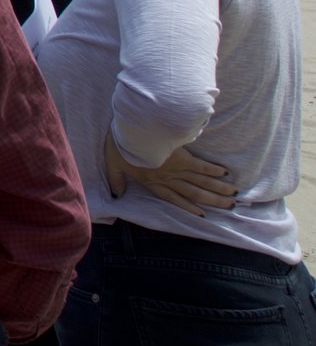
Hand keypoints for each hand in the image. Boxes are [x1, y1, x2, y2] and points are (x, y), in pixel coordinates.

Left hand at [106, 133, 234, 210]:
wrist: (131, 130)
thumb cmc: (120, 145)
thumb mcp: (112, 164)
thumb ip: (116, 180)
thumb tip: (117, 195)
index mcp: (152, 181)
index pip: (173, 198)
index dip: (187, 207)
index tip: (202, 214)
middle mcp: (168, 178)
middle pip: (194, 193)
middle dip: (212, 200)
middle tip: (229, 206)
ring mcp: (177, 168)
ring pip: (201, 182)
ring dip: (218, 189)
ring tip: (233, 195)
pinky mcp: (183, 157)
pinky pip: (201, 166)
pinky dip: (212, 170)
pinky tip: (224, 174)